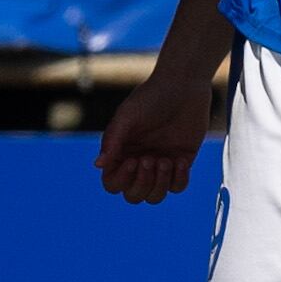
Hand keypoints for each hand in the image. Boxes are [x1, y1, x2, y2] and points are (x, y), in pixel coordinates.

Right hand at [99, 61, 216, 200]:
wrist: (183, 85)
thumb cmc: (150, 97)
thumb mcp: (127, 116)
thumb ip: (112, 141)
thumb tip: (98, 165)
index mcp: (121, 153)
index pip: (113, 183)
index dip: (120, 180)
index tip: (132, 161)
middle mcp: (139, 162)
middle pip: (133, 195)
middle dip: (141, 183)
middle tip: (149, 159)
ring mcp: (160, 165)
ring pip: (155, 196)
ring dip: (159, 184)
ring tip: (166, 160)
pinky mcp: (182, 162)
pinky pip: (178, 187)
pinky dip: (178, 179)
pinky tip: (180, 161)